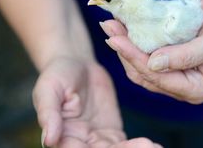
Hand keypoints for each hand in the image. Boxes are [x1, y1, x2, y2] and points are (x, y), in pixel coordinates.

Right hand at [33, 57, 161, 146]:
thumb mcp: (49, 88)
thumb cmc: (57, 74)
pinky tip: (153, 146)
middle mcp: (79, 144)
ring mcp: (96, 141)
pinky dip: (139, 147)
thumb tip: (49, 140)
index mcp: (61, 137)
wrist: (77, 64)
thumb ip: (49, 113)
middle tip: (145, 147)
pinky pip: (126, 146)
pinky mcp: (112, 134)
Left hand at [101, 0, 202, 103]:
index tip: (115, 39)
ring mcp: (172, 69)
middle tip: (108, 26)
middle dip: (124, 50)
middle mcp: (181, 83)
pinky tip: (122, 22)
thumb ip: (187, 56)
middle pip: (143, 72)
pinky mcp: (167, 54)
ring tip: (110, 23)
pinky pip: (145, 49)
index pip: (157, 78)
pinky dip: (133, 36)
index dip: (134, 58)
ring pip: (139, 62)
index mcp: (195, 89)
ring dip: (124, 43)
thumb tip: (153, 64)